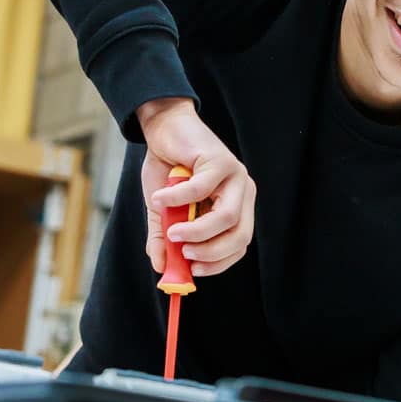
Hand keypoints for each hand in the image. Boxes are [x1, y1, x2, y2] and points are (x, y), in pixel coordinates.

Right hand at [136, 98, 256, 278]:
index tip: (194, 271)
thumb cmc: (168, 170)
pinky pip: (200, 189)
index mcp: (237, 208)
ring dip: (197, 231)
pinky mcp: (221, 160)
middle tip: (184, 254)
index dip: (219, 262)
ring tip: (172, 233)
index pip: (239, 244)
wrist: (164, 130)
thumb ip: (164, 238)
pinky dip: (176, 198)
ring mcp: (235, 176)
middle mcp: (242, 193)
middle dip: (212, 252)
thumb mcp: (163, 211)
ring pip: (226, 217)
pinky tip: (158, 198)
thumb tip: (160, 267)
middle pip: (240, 235)